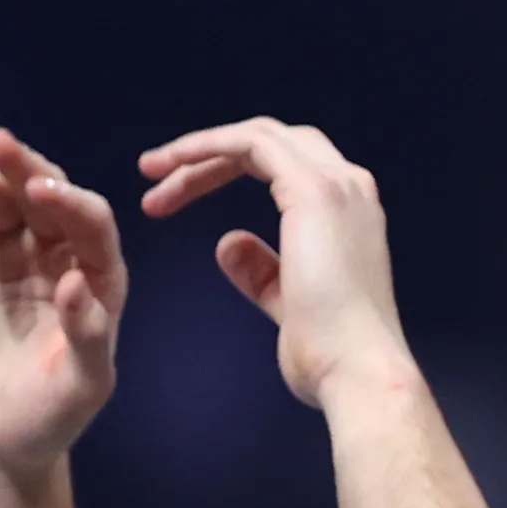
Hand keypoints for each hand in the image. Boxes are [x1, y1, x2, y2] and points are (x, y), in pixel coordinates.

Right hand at [0, 129, 123, 477]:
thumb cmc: (46, 421)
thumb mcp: (80, 387)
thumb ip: (88, 335)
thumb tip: (78, 284)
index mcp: (96, 279)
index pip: (89, 222)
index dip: (68, 201)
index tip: (40, 194)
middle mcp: (52, 259)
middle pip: (41, 197)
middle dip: (23, 168)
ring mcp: (2, 259)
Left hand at [135, 119, 415, 408]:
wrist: (356, 371)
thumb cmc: (327, 352)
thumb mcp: (286, 303)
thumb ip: (262, 271)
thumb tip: (229, 244)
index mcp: (347, 212)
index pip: (280, 166)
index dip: (220, 171)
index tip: (170, 199)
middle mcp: (349, 188)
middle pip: (268, 144)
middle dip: (207, 157)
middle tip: (154, 179)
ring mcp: (335, 184)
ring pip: (258, 137)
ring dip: (200, 149)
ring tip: (150, 171)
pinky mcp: (313, 189)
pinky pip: (250, 145)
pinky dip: (207, 146)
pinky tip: (171, 164)